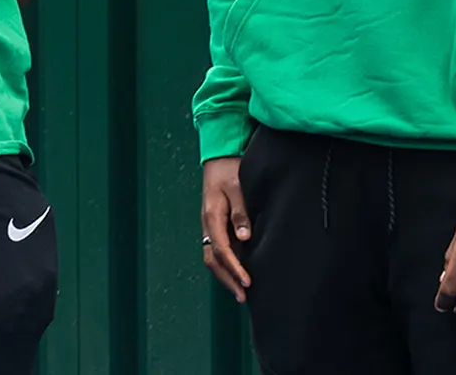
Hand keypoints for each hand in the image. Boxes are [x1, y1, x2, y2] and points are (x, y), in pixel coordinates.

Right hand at [201, 155, 251, 302]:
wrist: (220, 158)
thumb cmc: (230, 170)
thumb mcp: (237, 187)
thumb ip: (241, 212)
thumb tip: (245, 238)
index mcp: (211, 215)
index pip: (222, 248)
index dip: (235, 267)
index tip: (247, 281)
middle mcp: (208, 224)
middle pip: (213, 259)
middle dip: (228, 279)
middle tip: (243, 297)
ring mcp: (210, 226)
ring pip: (213, 257)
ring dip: (225, 275)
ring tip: (240, 292)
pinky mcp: (216, 226)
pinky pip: (218, 250)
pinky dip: (226, 265)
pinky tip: (237, 273)